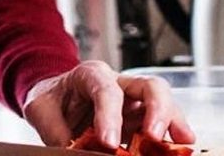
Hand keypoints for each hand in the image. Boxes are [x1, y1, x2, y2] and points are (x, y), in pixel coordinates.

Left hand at [21, 62, 194, 150]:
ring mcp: (134, 102)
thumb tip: (71, 152)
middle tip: (153, 135)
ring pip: (163, 102)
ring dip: (172, 122)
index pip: (106, 91)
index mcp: (91, 75)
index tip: (109, 142)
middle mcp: (119, 83)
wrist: (54, 98)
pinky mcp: (141, 120)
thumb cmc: (50, 100)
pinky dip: (171, 135)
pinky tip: (179, 147)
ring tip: (181, 141)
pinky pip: (162, 123)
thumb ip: (56, 133)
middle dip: (156, 109)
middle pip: (149, 86)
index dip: (109, 116)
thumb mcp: (41, 112)